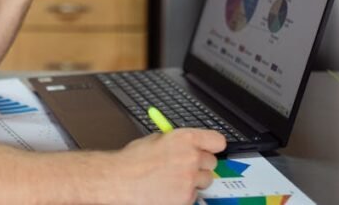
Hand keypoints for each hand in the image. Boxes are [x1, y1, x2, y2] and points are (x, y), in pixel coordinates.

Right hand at [110, 129, 226, 204]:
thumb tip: (188, 143)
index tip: (209, 148)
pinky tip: (168, 189)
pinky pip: (194, 195)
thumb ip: (176, 141)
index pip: (218, 141)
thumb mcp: (156, 139)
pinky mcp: (186, 198)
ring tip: (174, 179)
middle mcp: (191, 158)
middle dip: (200, 164)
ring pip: (205, 180)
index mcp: (185, 139)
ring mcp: (190, 180)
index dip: (212, 145)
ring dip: (194, 180)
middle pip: (212, 162)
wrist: (120, 180)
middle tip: (185, 165)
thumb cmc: (133, 161)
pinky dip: (184, 194)